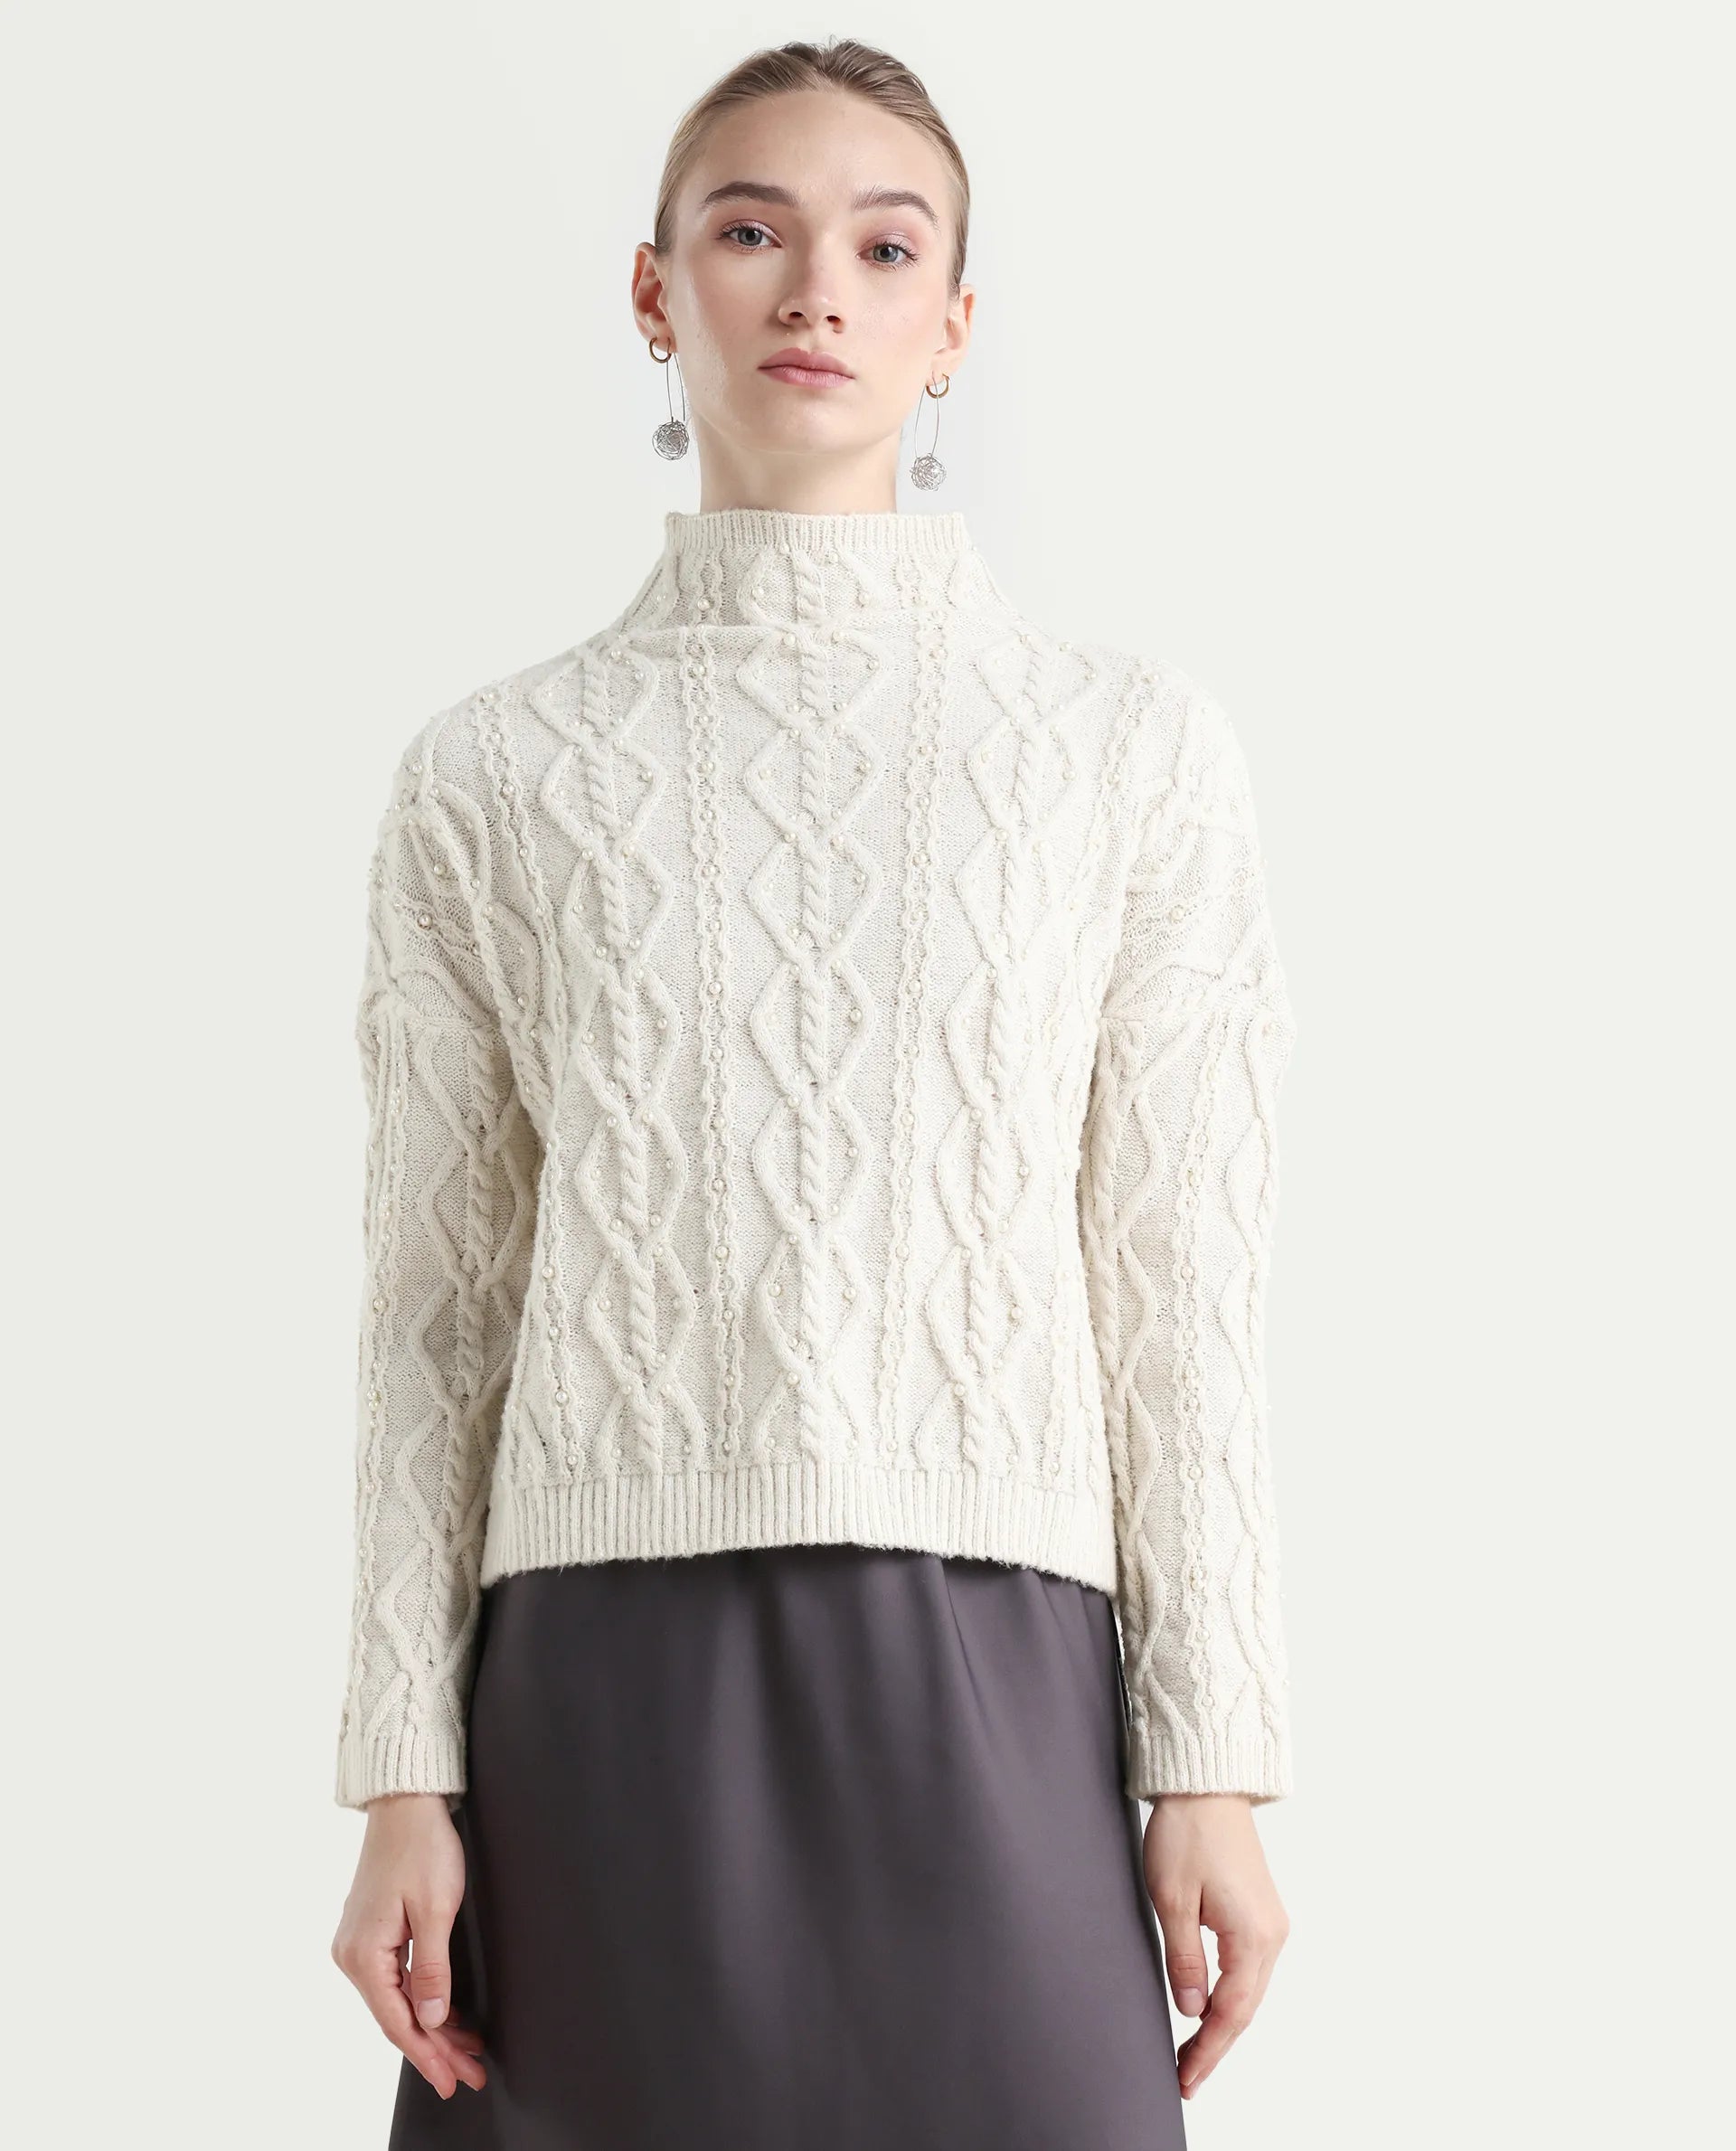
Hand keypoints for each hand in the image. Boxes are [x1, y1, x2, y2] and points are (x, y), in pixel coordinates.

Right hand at [331, 1793, 488, 2097]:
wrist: (406, 1802)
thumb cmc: (421, 1847)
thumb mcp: (435, 1909)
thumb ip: (431, 1969)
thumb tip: (429, 2019)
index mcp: (363, 1955)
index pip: (397, 2022)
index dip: (427, 2055)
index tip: (453, 2080)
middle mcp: (353, 1955)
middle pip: (397, 2016)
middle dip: (436, 2047)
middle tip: (469, 2073)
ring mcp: (360, 1944)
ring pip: (398, 2000)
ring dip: (432, 2025)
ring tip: (466, 2050)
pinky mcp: (372, 1932)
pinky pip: (397, 1979)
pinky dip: (422, 1999)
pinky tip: (445, 2015)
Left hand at [1144, 1792, 1289, 2099]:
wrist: (1207, 1786)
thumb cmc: (1187, 1833)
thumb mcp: (1172, 1899)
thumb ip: (1183, 1960)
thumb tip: (1191, 2010)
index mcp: (1252, 1936)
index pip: (1230, 2012)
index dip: (1208, 2050)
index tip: (1186, 2077)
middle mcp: (1271, 1935)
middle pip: (1245, 2008)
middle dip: (1216, 2046)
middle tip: (1186, 2077)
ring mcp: (1270, 1923)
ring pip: (1249, 1991)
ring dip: (1223, 2023)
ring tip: (1193, 2053)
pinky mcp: (1260, 1913)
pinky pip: (1249, 1970)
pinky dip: (1229, 1996)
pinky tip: (1209, 2009)